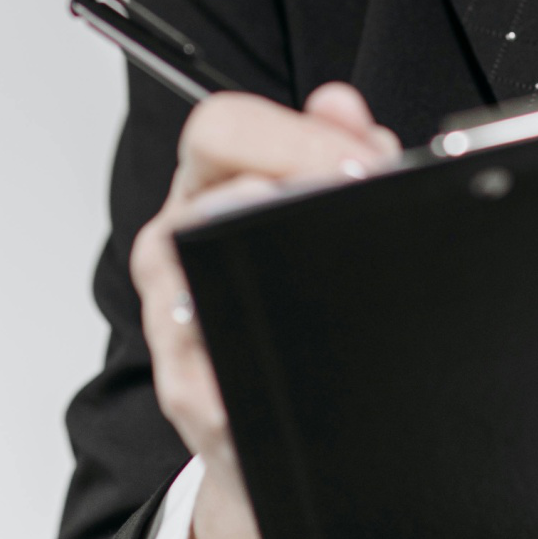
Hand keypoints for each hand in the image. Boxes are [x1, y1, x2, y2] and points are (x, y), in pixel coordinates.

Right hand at [130, 84, 399, 538]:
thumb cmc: (289, 307)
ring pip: (195, 263)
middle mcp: (175, 247)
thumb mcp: (313, 215)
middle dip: (294, 184)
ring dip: (264, 254)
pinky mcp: (189, 395)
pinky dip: (256, 356)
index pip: (222, 127)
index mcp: (208, 189)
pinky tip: (296, 351)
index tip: (364, 160)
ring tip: (314, 252)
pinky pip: (213, 369)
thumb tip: (343, 106)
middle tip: (359, 195)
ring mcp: (173, 321)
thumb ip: (338, 154)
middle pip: (211, 188)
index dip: (297, 135)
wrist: (260, 433)